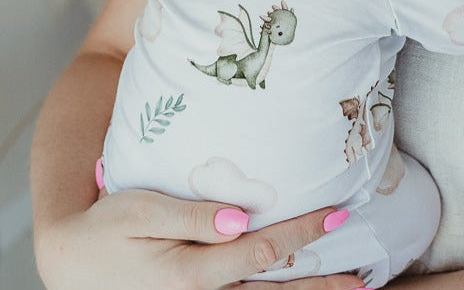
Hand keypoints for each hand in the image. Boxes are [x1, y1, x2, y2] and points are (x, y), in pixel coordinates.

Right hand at [36, 189, 363, 289]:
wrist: (70, 260)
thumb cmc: (107, 226)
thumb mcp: (142, 211)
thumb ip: (193, 217)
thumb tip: (242, 219)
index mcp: (190, 274)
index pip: (263, 252)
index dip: (303, 233)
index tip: (337, 215)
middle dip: (318, 282)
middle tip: (361, 278)